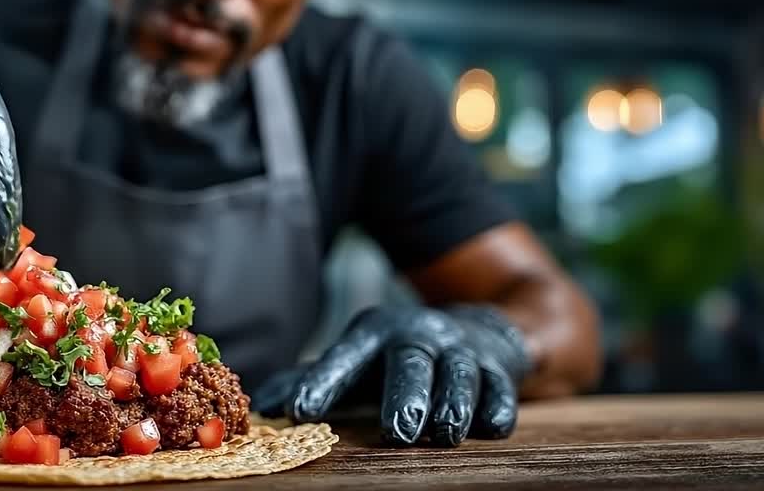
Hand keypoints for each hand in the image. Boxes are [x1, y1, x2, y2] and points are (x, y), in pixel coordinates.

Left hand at [252, 304, 531, 446]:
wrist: (480, 329)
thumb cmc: (399, 358)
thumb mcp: (357, 360)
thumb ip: (311, 380)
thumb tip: (261, 406)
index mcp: (374, 332)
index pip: (345, 357)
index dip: (322, 382)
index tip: (300, 410)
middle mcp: (419, 334)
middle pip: (410, 361)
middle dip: (405, 395)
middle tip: (396, 432)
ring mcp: (462, 350)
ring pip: (459, 374)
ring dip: (453, 403)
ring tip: (445, 434)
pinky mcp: (500, 369)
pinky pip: (501, 389)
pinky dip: (498, 408)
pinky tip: (490, 426)